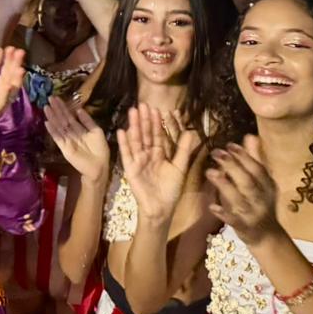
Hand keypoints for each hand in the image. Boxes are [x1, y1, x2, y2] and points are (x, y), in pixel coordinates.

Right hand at [45, 96, 109, 182]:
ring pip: (58, 126)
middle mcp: (71, 133)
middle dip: (56, 109)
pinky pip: (58, 138)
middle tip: (49, 98)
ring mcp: (67, 140)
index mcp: (79, 129)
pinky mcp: (65, 148)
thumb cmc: (100, 149)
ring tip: (46, 107)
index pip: (69, 116)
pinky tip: (47, 122)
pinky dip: (52, 130)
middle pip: (62, 119)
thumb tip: (78, 109)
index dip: (63, 107)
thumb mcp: (96, 131)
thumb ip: (87, 120)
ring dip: (52, 117)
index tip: (57, 98)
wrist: (100, 166)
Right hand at [117, 104, 200, 222]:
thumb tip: (191, 131)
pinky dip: (124, 143)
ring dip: (134, 126)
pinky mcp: (130, 168)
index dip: (157, 122)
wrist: (160, 208)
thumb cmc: (171, 190)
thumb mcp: (180, 167)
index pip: (158, 135)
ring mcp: (138, 160)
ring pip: (136, 140)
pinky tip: (121, 131)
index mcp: (160, 153)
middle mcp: (148, 154)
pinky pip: (127, 154)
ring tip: (132, 112)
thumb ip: (183, 149)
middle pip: (146, 134)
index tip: (156, 108)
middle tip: (143, 104)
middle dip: (144, 120)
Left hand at [206, 135, 281, 246]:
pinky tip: (212, 206)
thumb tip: (250, 136)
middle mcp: (262, 199)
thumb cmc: (261, 203)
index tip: (229, 145)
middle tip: (216, 152)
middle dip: (232, 166)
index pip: (257, 168)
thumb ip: (255, 160)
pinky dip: (223, 213)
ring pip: (240, 199)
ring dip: (225, 186)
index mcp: (267, 185)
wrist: (267, 236)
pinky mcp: (244, 227)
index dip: (244, 156)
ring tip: (210, 172)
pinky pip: (233, 220)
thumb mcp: (262, 182)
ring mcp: (253, 214)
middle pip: (248, 181)